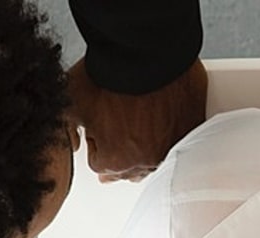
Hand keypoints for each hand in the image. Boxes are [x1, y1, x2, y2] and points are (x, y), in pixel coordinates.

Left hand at [67, 58, 207, 181]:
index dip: (97, 142)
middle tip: (119, 122)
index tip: (100, 126)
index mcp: (116, 161)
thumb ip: (68, 129)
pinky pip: (180, 136)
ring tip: (139, 116)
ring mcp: (173, 146)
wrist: (145, 49)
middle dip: (122, 147)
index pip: (100, 165)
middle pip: (131, 165)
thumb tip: (71, 142)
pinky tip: (161, 112)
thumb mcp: (72, 101)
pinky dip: (171, 128)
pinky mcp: (192, 127)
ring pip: (157, 154)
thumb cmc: (112, 73)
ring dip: (148, 141)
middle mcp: (148, 161)